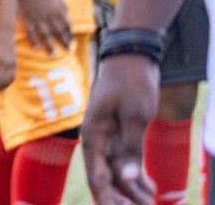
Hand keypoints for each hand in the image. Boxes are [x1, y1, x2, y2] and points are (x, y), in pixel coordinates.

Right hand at [18, 0, 73, 54]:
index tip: (71, 41)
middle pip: (58, 33)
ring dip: (50, 47)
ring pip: (46, 36)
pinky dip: (33, 41)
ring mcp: (38, 20)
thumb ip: (63, 7)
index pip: (66, 26)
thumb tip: (67, 15)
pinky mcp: (27, 21)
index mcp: (58, 12)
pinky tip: (36, 48)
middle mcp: (50, 18)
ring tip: (53, 55)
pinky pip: (30, 33)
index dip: (69, 34)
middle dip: (64, 43)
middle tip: (68, 51)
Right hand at [83, 54, 160, 204]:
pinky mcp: (119, 132)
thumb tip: (127, 179)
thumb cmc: (131, 83)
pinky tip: (150, 188)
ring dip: (132, 188)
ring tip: (151, 203)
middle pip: (107, 176)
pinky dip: (136, 174)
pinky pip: (124, 159)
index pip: (98, 175)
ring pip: (117, 170)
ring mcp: (108, 136)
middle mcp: (97, 139)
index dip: (108, 198)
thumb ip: (130, 150)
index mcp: (94, 136)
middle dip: (122, 196)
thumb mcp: (135, 117)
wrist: (131, 57)